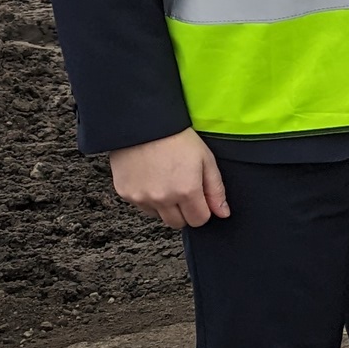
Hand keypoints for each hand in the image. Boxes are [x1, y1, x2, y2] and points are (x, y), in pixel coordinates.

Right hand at [109, 128, 226, 228]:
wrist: (144, 124)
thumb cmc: (177, 138)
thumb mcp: (206, 160)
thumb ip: (215, 190)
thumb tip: (223, 213)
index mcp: (186, 191)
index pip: (198, 220)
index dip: (202, 211)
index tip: (200, 199)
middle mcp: (162, 199)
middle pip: (177, 223)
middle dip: (184, 212)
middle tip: (183, 190)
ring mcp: (141, 198)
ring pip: (159, 216)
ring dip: (165, 206)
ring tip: (166, 181)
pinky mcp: (125, 193)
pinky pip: (141, 206)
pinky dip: (148, 198)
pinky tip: (151, 178)